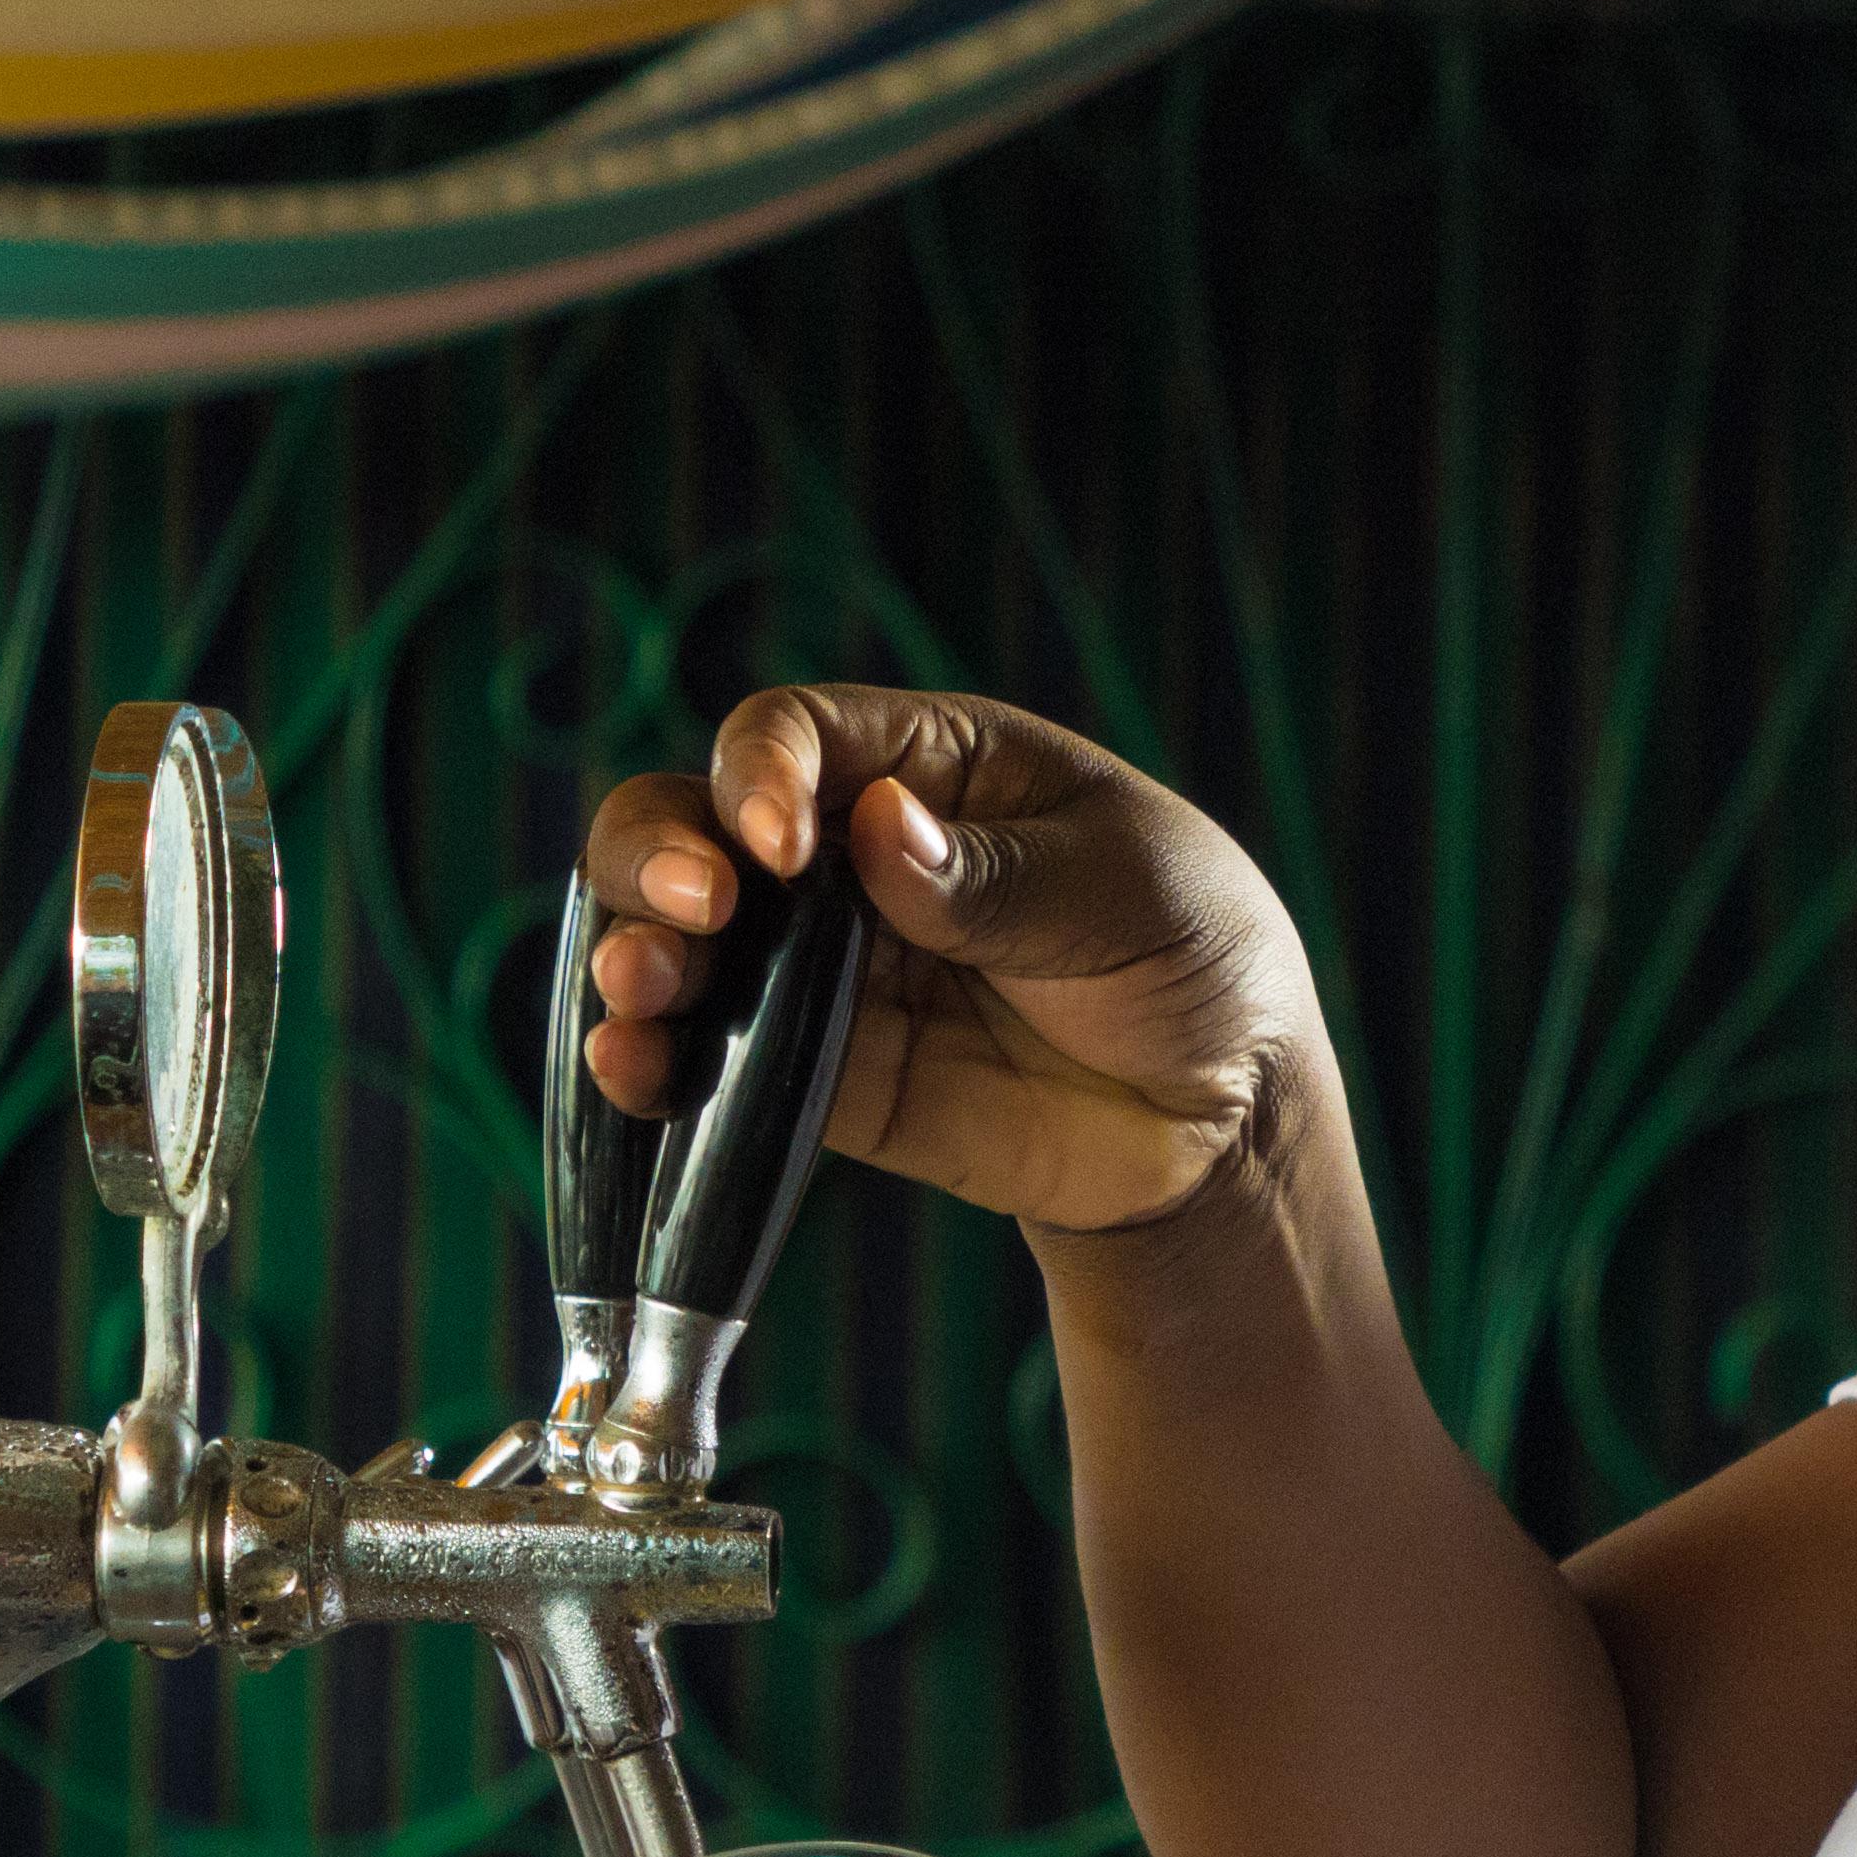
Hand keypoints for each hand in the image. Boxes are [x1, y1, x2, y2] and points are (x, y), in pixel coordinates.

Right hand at [577, 688, 1330, 1234]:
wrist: (1223, 1121)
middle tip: (696, 909)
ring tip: (642, 994)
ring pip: (679, 938)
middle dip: (660, 853)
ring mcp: (823, 966)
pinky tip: (634, 1073)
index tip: (781, 846)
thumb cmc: (1193, 959)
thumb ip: (997, 879)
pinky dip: (653, 1065)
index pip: (798, 735)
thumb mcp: (1125, 894)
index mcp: (931, 765)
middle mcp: (851, 853)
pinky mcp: (816, 1074)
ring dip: (635, 954)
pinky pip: (710, 1060)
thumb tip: (879, 828)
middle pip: (695, 819)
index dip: (762, 774)